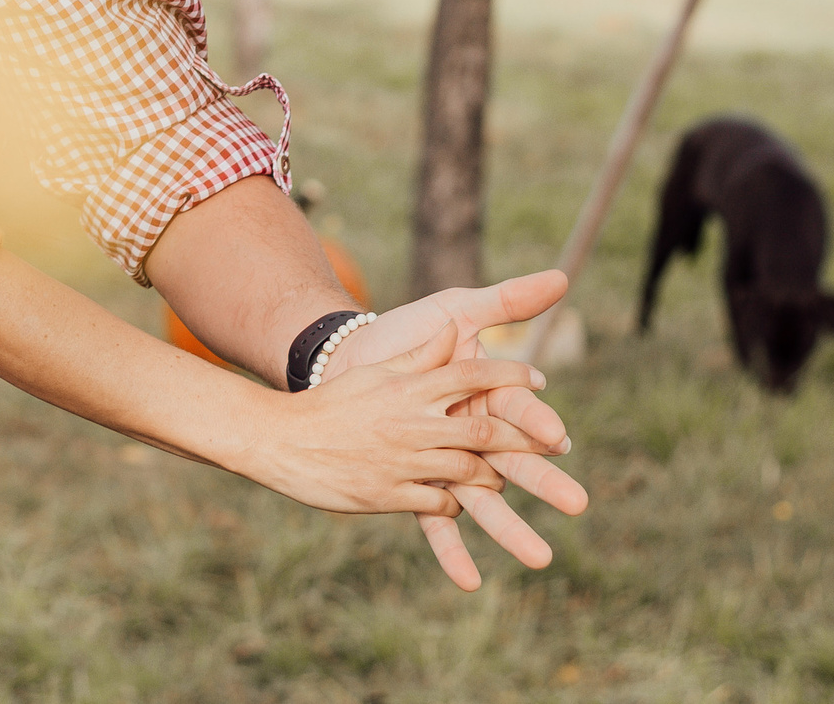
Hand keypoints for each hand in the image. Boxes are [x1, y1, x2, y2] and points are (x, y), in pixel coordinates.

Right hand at [243, 327, 551, 516]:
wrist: (280, 439)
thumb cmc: (333, 403)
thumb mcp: (377, 373)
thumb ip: (420, 354)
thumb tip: (455, 328)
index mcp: (408, 387)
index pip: (469, 374)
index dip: (509, 377)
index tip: (538, 381)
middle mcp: (409, 421)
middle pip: (482, 428)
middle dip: (523, 439)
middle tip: (554, 446)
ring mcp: (400, 460)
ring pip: (466, 471)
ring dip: (491, 478)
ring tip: (499, 480)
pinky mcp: (387, 495)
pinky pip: (439, 505)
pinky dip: (456, 505)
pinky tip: (458, 503)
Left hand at [319, 271, 589, 589]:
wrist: (347, 362)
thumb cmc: (407, 334)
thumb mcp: (454, 312)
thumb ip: (506, 300)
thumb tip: (561, 279)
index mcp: (487, 398)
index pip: (518, 411)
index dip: (536, 421)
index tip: (555, 434)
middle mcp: (475, 436)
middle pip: (514, 462)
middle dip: (544, 482)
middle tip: (577, 503)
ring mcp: (447, 464)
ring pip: (484, 500)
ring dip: (511, 529)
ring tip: (541, 558)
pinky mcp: (418, 486)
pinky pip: (435, 523)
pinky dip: (451, 550)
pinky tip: (469, 580)